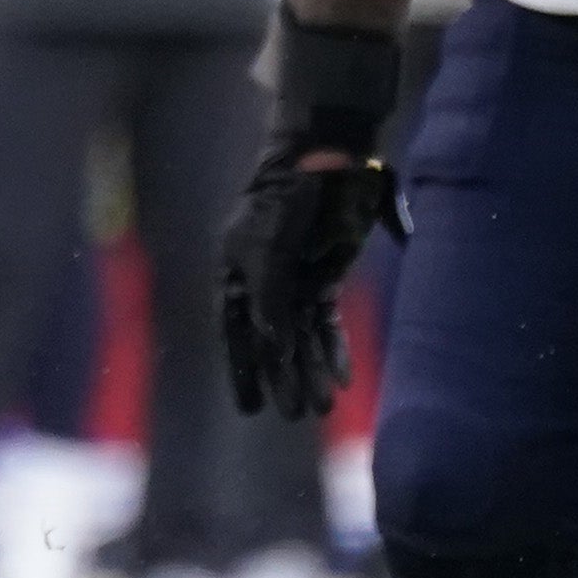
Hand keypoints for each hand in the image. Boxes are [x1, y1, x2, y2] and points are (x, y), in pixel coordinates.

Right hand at [217, 141, 397, 419]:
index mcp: (235, 274)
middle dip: (283, 378)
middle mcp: (263, 283)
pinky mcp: (326, 278)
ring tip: (323, 407)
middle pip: (271, 341)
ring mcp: (295, 281)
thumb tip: (274, 348)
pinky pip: (327, 322)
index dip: (242, 369)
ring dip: (312, 369)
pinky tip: (343, 378)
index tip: (250, 409)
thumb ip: (269, 301)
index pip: (235, 331)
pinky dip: (334, 348)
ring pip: (302, 337)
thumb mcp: (268, 250)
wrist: (325, 162)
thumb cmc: (284, 201)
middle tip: (295, 414)